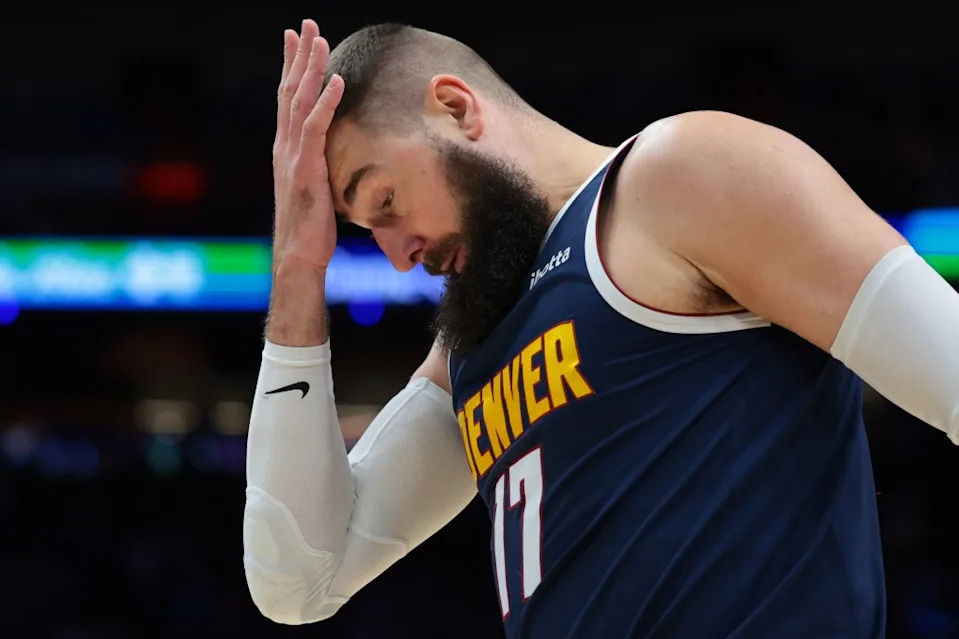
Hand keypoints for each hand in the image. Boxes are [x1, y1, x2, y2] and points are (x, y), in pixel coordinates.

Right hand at [271, 19, 344, 271]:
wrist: (298, 255)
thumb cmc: (310, 228)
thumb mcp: (315, 188)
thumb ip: (320, 166)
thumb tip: (336, 156)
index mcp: (286, 149)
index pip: (286, 100)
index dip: (290, 68)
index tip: (294, 39)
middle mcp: (285, 147)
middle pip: (289, 91)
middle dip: (297, 56)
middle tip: (304, 25)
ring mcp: (293, 157)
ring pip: (299, 102)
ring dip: (310, 69)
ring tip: (318, 39)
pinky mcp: (307, 170)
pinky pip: (316, 129)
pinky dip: (325, 103)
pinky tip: (336, 81)